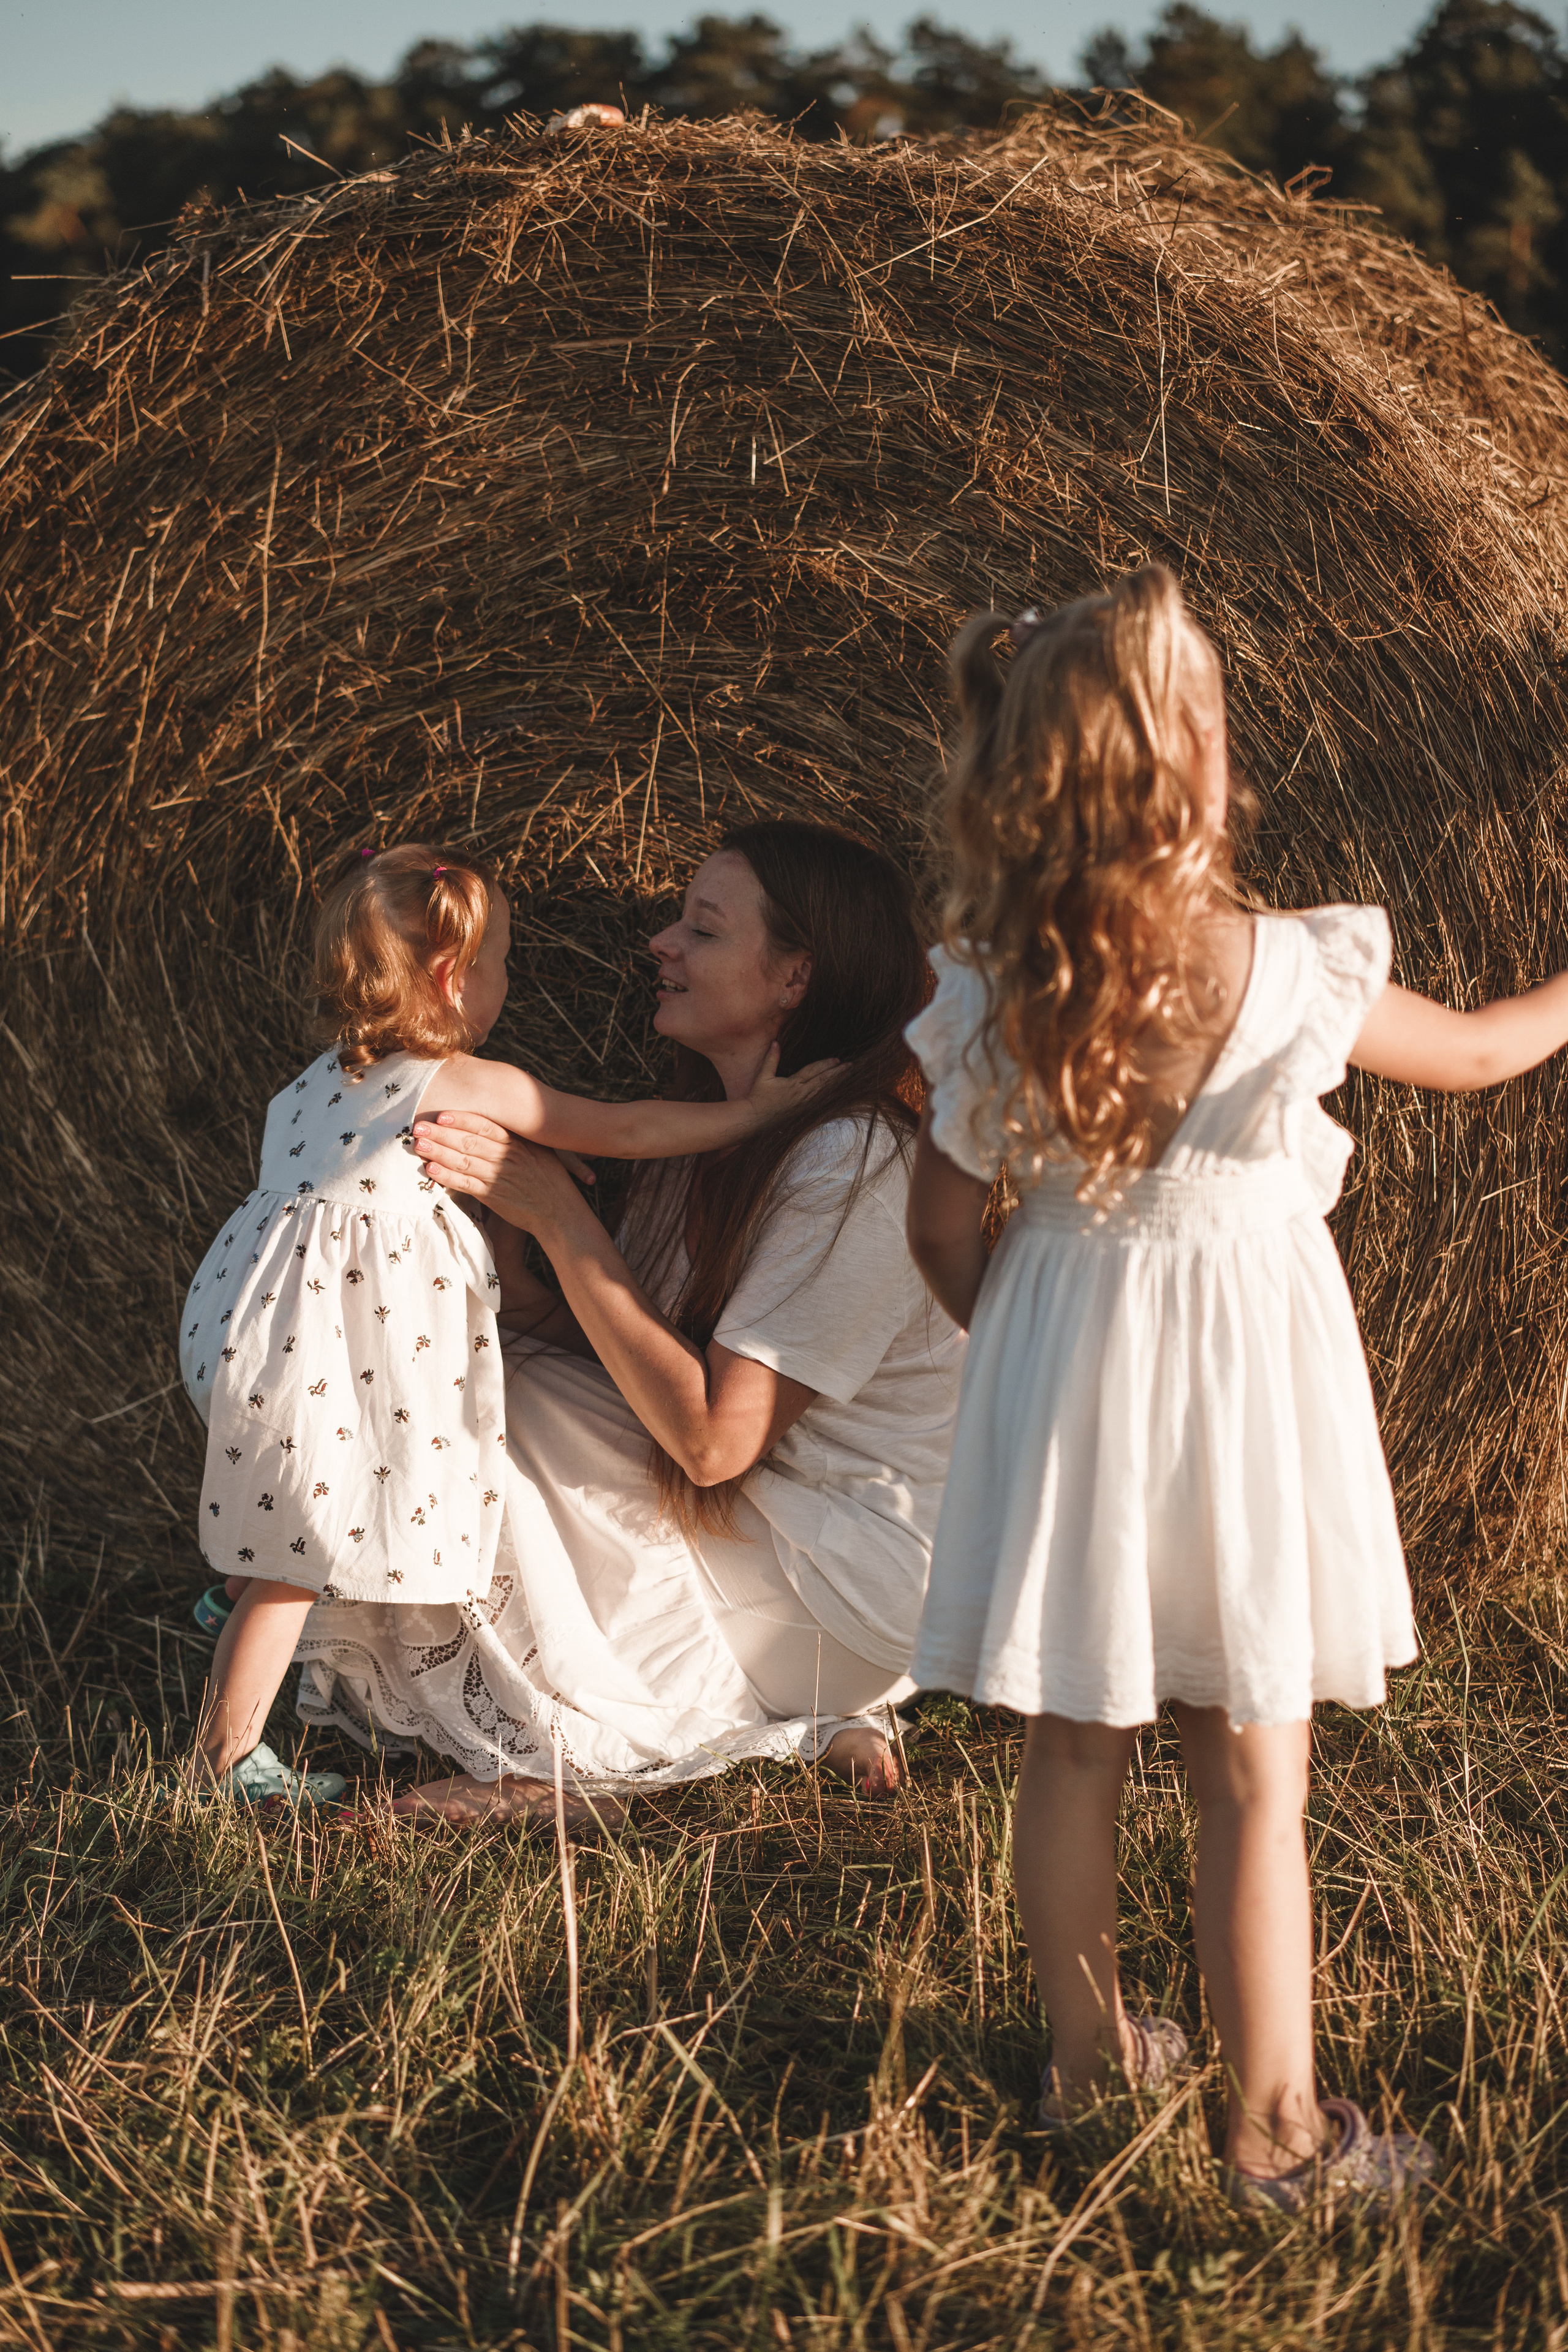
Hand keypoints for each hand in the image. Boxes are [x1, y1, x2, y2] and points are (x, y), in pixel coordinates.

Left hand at [412, 1111, 591, 1238]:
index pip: (485, 1126)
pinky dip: (447, 1177)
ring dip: (438, 1152)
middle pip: (468, 1141)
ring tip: (418, 1145)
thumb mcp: (540, 1151)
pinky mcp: (494, 1197)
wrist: (560, 1212)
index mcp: (518, 1143)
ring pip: (463, 1161)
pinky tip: (431, 1170)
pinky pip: (466, 1184)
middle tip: (418, 1127)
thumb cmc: (549, 1180)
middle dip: (441, 1133)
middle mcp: (508, 1157)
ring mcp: (500, 1177)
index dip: (461, 1119)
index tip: (440, 1115)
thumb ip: (518, 1138)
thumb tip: (495, 1122)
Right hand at [748, 1042, 839, 1124]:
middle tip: (850, 1066)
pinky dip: (830, 1094)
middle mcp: (801, 1095)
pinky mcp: (803, 1111)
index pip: (813, 1072)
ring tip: (848, 1076)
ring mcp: (803, 1104)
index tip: (837, 1060)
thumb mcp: (763, 1076)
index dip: (826, 1065)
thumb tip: (775, 1042)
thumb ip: (771, 1059)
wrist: (755, 1119)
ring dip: (837, 1083)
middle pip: (824, 1082)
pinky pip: (820, 1101)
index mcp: (793, 1085)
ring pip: (825, 1092)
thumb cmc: (758, 1097)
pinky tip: (837, 1090)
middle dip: (838, 1073)